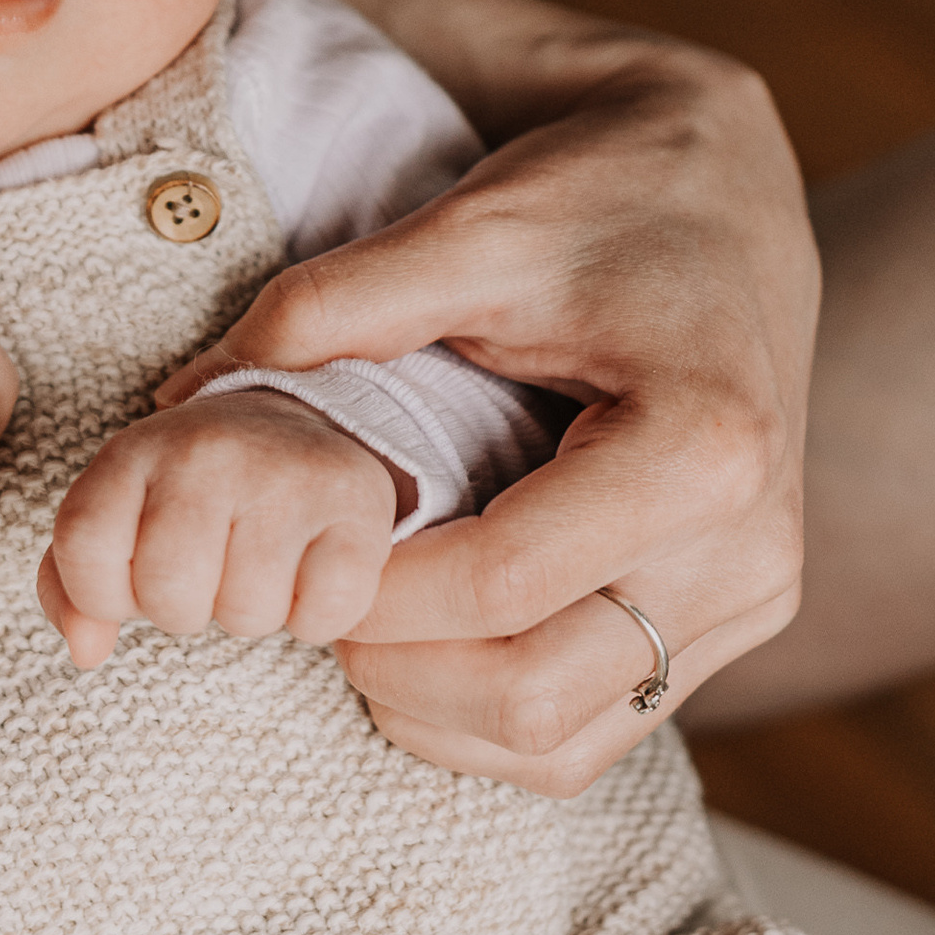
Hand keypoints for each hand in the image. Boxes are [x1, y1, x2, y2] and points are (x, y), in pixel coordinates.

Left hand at [39, 387, 398, 671]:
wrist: (295, 426)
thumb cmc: (192, 495)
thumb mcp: (119, 517)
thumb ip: (73, 586)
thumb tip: (87, 652)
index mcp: (134, 451)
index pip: (84, 554)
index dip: (105, 593)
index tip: (136, 572)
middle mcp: (207, 451)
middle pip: (170, 597)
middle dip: (184, 610)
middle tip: (208, 571)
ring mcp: (285, 473)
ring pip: (248, 615)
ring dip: (251, 614)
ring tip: (258, 565)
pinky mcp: (357, 503)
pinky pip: (322, 616)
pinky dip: (316, 619)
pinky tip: (308, 574)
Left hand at [163, 48, 814, 792]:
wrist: (727, 191)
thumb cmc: (603, 195)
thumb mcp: (473, 226)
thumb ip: (335, 304)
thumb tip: (185, 394)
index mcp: (702, 450)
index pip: (497, 587)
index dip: (366, 590)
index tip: (287, 548)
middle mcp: (747, 549)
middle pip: (527, 693)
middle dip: (388, 664)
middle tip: (312, 592)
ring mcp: (748, 601)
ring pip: (556, 742)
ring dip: (429, 705)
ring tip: (364, 612)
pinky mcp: (730, 625)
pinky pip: (591, 735)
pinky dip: (486, 717)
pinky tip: (427, 638)